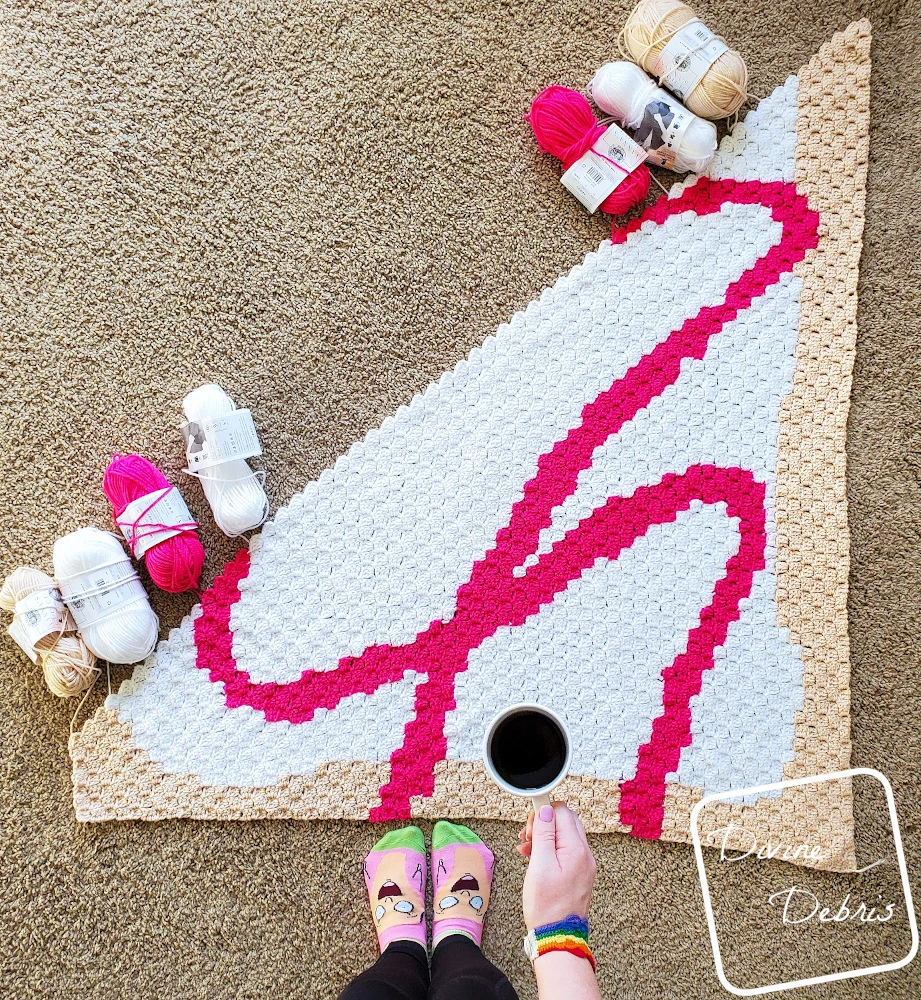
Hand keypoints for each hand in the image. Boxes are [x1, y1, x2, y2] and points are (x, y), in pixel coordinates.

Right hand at [519, 802, 596, 929]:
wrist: (557, 937)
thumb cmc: (547, 906)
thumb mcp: (539, 865)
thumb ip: (543, 834)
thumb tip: (545, 810)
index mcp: (576, 849)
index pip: (562, 812)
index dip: (543, 812)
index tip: (528, 822)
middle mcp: (585, 855)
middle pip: (566, 821)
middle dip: (544, 823)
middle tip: (527, 836)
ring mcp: (584, 865)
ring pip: (565, 835)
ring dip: (545, 836)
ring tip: (528, 848)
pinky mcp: (579, 874)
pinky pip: (566, 850)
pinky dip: (551, 849)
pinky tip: (537, 858)